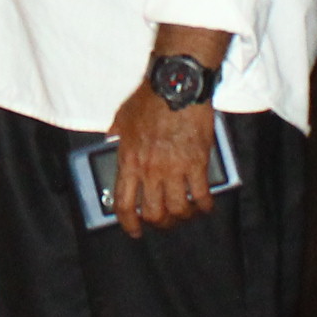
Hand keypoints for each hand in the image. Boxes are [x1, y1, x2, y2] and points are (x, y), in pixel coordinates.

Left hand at [106, 79, 221, 236]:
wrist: (176, 85)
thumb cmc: (148, 98)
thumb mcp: (121, 118)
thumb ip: (116, 136)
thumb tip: (110, 142)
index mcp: (129, 161)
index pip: (124, 204)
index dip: (129, 224)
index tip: (135, 231)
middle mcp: (150, 170)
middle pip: (153, 213)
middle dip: (159, 223)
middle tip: (165, 221)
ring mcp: (174, 169)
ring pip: (178, 209)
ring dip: (183, 217)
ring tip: (187, 213)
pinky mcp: (197, 163)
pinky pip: (202, 195)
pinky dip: (204, 205)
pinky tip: (206, 205)